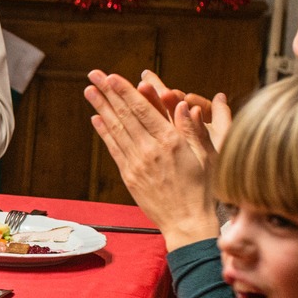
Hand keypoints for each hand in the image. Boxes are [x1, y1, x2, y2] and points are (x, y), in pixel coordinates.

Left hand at [85, 69, 219, 250]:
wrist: (187, 223)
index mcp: (171, 142)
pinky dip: (104, 133)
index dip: (126, 92)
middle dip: (108, 93)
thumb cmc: (204, 189)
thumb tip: (185, 104)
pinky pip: (114, 150)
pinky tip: (96, 118)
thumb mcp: (208, 156)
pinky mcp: (130, 176)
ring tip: (89, 90)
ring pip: (116, 130)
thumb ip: (193, 129)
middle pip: (125, 115)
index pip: (143, 110)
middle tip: (93, 74)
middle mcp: (150, 150)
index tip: (112, 76)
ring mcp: (137, 164)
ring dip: (101, 108)